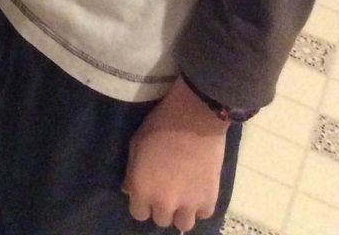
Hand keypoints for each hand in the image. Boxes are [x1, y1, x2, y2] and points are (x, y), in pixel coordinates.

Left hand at [122, 78, 228, 231]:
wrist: (195, 115)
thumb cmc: (160, 124)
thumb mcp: (136, 144)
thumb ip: (131, 171)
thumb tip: (129, 190)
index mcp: (143, 189)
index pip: (138, 214)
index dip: (142, 202)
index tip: (148, 190)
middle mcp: (165, 203)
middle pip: (160, 220)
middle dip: (161, 206)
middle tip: (166, 189)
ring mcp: (189, 204)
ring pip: (183, 224)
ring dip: (181, 211)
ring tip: (183, 194)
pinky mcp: (210, 199)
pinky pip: (203, 213)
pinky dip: (200, 204)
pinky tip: (198, 189)